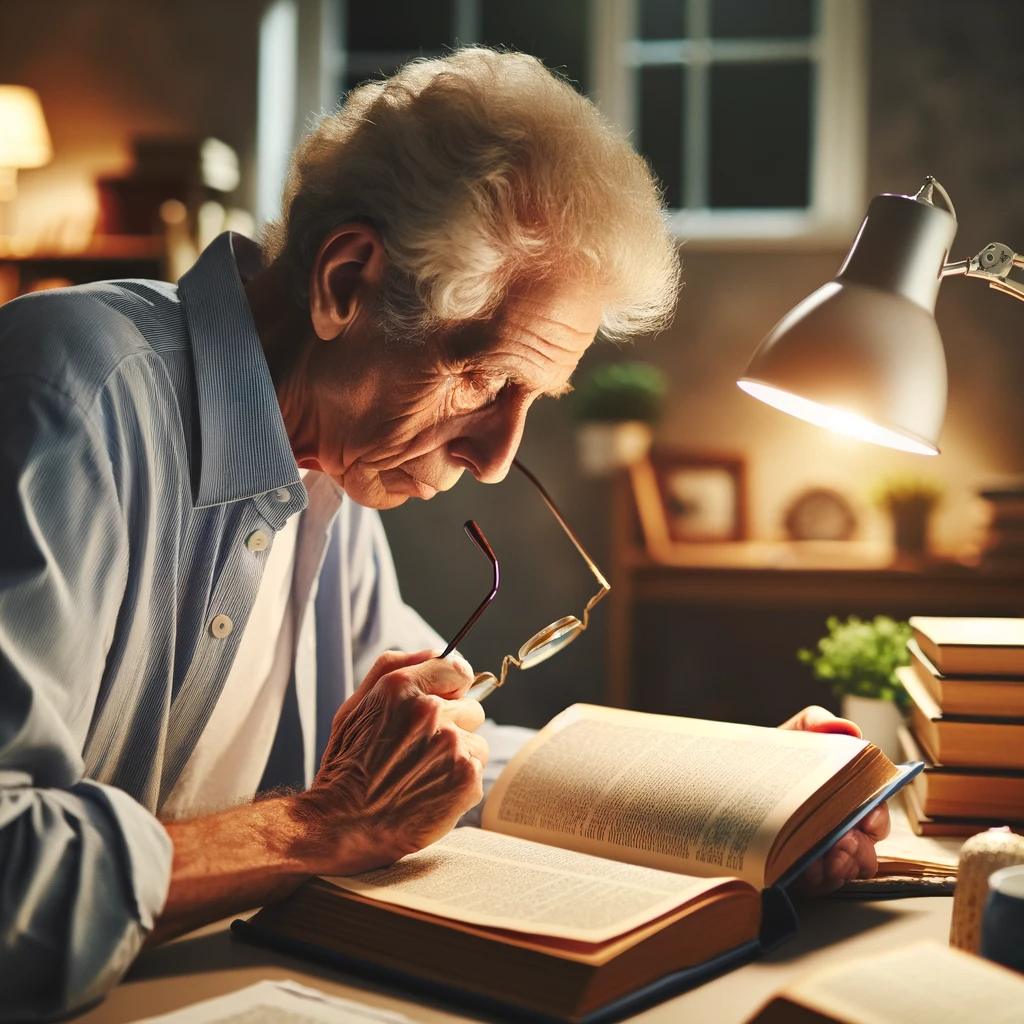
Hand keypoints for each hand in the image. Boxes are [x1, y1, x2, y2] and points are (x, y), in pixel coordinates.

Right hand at [294, 648, 487, 875]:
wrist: (342, 826)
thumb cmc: (347, 766)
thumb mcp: (354, 707)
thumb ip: (394, 669)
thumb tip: (435, 652)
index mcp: (401, 688)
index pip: (457, 669)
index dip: (451, 688)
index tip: (443, 703)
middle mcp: (429, 711)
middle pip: (471, 708)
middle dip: (453, 725)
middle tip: (420, 750)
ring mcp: (450, 745)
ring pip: (476, 741)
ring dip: (458, 756)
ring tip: (423, 773)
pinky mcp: (465, 777)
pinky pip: (477, 770)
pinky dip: (459, 781)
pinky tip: (430, 791)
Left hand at [779, 705, 890, 893]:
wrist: (721, 778)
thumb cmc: (765, 757)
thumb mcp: (792, 735)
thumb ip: (817, 723)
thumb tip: (849, 730)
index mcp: (844, 800)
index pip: (874, 816)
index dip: (876, 819)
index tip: (867, 819)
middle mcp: (836, 831)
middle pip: (865, 851)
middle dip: (860, 850)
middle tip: (844, 842)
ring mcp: (816, 855)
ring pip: (843, 871)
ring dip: (841, 867)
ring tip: (827, 857)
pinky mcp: (792, 872)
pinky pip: (812, 886)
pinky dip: (815, 879)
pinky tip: (807, 868)